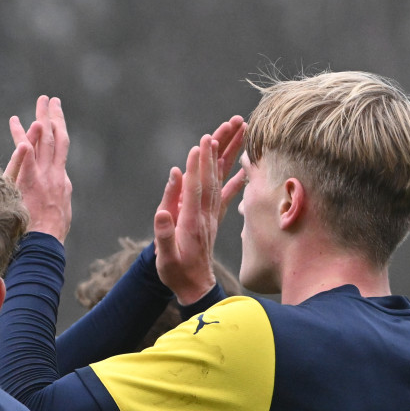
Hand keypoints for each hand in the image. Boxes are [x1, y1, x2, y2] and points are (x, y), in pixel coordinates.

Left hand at [5, 95, 71, 242]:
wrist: (47, 244)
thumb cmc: (50, 237)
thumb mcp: (59, 216)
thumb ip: (57, 202)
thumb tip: (59, 199)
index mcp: (62, 182)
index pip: (59, 153)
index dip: (57, 134)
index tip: (54, 122)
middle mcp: (56, 175)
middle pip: (56, 139)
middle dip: (54, 117)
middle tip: (51, 99)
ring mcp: (44, 176)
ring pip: (44, 141)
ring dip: (41, 118)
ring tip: (40, 100)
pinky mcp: (30, 182)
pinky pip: (25, 156)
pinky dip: (21, 138)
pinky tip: (17, 122)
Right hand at [154, 116, 246, 302]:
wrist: (195, 287)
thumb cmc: (175, 272)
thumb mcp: (165, 257)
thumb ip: (164, 233)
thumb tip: (164, 210)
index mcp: (192, 221)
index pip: (195, 188)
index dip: (198, 166)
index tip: (203, 143)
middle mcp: (205, 214)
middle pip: (214, 175)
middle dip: (221, 148)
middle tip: (232, 123)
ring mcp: (211, 214)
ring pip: (221, 177)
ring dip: (230, 152)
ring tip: (240, 130)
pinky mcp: (214, 218)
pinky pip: (226, 194)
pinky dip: (236, 178)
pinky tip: (245, 166)